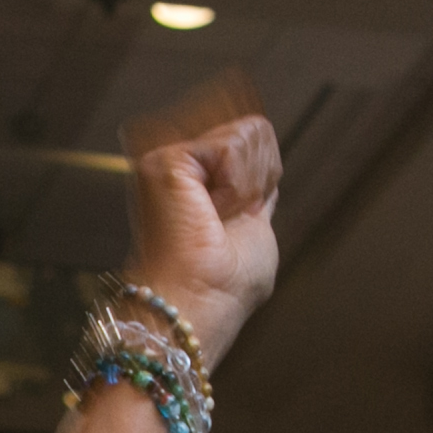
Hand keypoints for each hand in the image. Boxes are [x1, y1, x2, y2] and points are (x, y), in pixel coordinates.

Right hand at [115, 88, 282, 367]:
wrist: (200, 303)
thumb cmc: (224, 288)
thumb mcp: (257, 231)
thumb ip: (259, 197)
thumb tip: (267, 171)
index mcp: (199, 183)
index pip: (250, 141)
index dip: (265, 172)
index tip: (248, 213)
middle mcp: (181, 166)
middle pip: (255, 129)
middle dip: (259, 177)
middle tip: (229, 219)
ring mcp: (169, 159)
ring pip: (248, 131)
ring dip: (246, 184)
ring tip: (217, 217)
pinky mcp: (164, 159)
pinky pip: (232, 147)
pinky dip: (235, 186)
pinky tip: (210, 213)